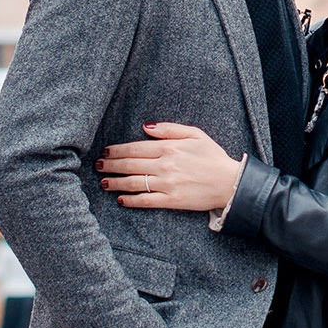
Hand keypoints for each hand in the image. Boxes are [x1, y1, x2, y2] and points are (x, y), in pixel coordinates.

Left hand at [98, 123, 245, 215]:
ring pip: (134, 182)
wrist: (230, 182)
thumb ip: (169, 129)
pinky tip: (120, 199)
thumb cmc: (213, 157)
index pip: (136, 148)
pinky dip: (131, 200)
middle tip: (98, 166)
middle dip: (111, 165)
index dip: (118, 150)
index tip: (106, 152)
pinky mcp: (172, 200)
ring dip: (115, 182)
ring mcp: (167, 183)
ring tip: (103, 182)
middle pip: (130, 164)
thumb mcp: (195, 134)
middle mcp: (165, 165)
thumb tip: (146, 127)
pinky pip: (146, 200)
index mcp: (170, 147)